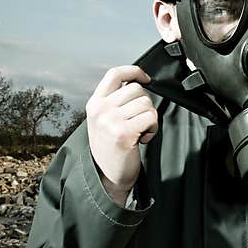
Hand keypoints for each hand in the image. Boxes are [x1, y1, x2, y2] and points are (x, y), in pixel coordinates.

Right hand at [86, 66, 155, 201]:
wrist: (107, 177)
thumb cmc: (110, 148)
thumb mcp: (104, 120)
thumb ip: (115, 101)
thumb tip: (138, 83)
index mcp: (94, 104)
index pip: (114, 74)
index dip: (134, 70)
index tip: (146, 78)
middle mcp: (100, 110)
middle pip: (136, 89)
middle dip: (145, 104)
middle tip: (139, 122)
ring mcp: (110, 121)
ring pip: (146, 103)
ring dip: (150, 118)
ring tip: (140, 131)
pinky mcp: (123, 133)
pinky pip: (150, 118)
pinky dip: (153, 129)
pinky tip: (143, 138)